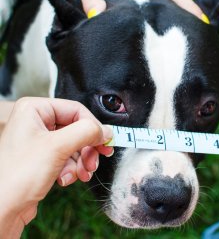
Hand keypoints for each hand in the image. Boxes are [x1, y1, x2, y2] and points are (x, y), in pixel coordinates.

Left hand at [0, 97, 112, 237]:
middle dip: (88, 148)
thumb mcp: (57, 147)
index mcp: (35, 110)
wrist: (2, 211)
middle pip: (77, 129)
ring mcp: (40, 140)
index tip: (104, 141)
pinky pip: (68, 157)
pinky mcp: (44, 157)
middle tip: (96, 159)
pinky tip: (67, 179)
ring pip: (75, 144)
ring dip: (82, 161)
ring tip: (83, 173)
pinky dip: (72, 169)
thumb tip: (105, 130)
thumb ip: (86, 132)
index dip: (92, 127)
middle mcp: (37, 122)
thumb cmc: (16, 177)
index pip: (76, 110)